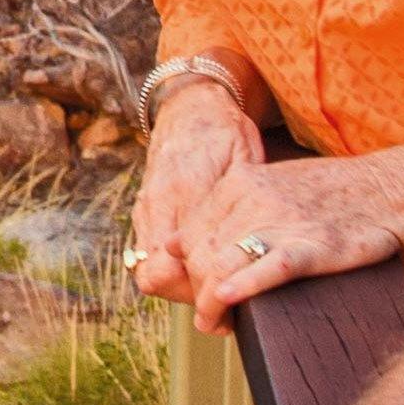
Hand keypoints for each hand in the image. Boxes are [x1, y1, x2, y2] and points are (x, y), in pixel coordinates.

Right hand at [129, 80, 262, 305]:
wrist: (190, 107)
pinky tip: (198, 265)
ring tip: (213, 285)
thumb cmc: (224, 132)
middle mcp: (156, 204)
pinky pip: (146, 252)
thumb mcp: (244, 159)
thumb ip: (244, 200)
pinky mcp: (144, 210)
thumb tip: (259, 243)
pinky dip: (171, 266)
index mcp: (183, 191)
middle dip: (187, 294)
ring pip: (146, 268)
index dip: (197, 286)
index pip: (172, 263)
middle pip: (154, 276)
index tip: (227, 291)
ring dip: (178, 283)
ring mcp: (145, 209)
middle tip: (222, 297)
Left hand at [180, 148, 403, 325]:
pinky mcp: (313, 245)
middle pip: (201, 255)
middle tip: (213, 320)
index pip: (189, 234)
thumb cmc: (332, 194)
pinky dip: (243, 287)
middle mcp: (253, 198)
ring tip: (219, 326)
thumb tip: (173, 244)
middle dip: (198, 294)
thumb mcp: (270, 186)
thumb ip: (222, 211)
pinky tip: (230, 302)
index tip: (202, 293)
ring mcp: (282, 220)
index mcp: (239, 181)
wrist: (393, 188)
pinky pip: (267, 268)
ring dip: (212, 305)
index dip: (188, 271)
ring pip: (223, 266)